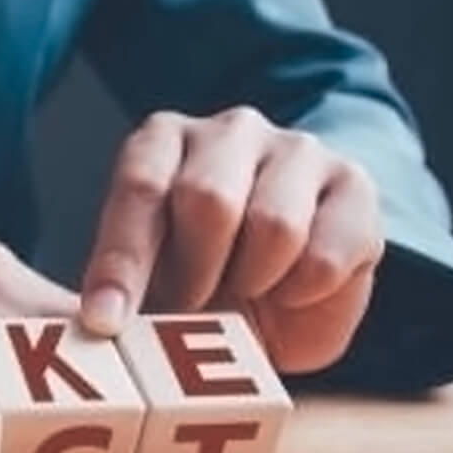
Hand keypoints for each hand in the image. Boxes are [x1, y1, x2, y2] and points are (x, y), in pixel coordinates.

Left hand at [78, 107, 384, 373]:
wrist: (290, 289)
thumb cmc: (204, 282)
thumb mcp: (151, 284)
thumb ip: (123, 292)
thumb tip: (99, 320)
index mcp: (162, 140)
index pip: (140, 188)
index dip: (122, 261)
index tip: (106, 321)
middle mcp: (231, 131)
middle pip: (209, 199)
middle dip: (196, 274)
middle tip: (193, 306)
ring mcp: (298, 150)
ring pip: (275, 226)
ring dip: (254, 283)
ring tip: (246, 291)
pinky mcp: (354, 187)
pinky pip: (326, 256)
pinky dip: (303, 294)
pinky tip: (291, 291)